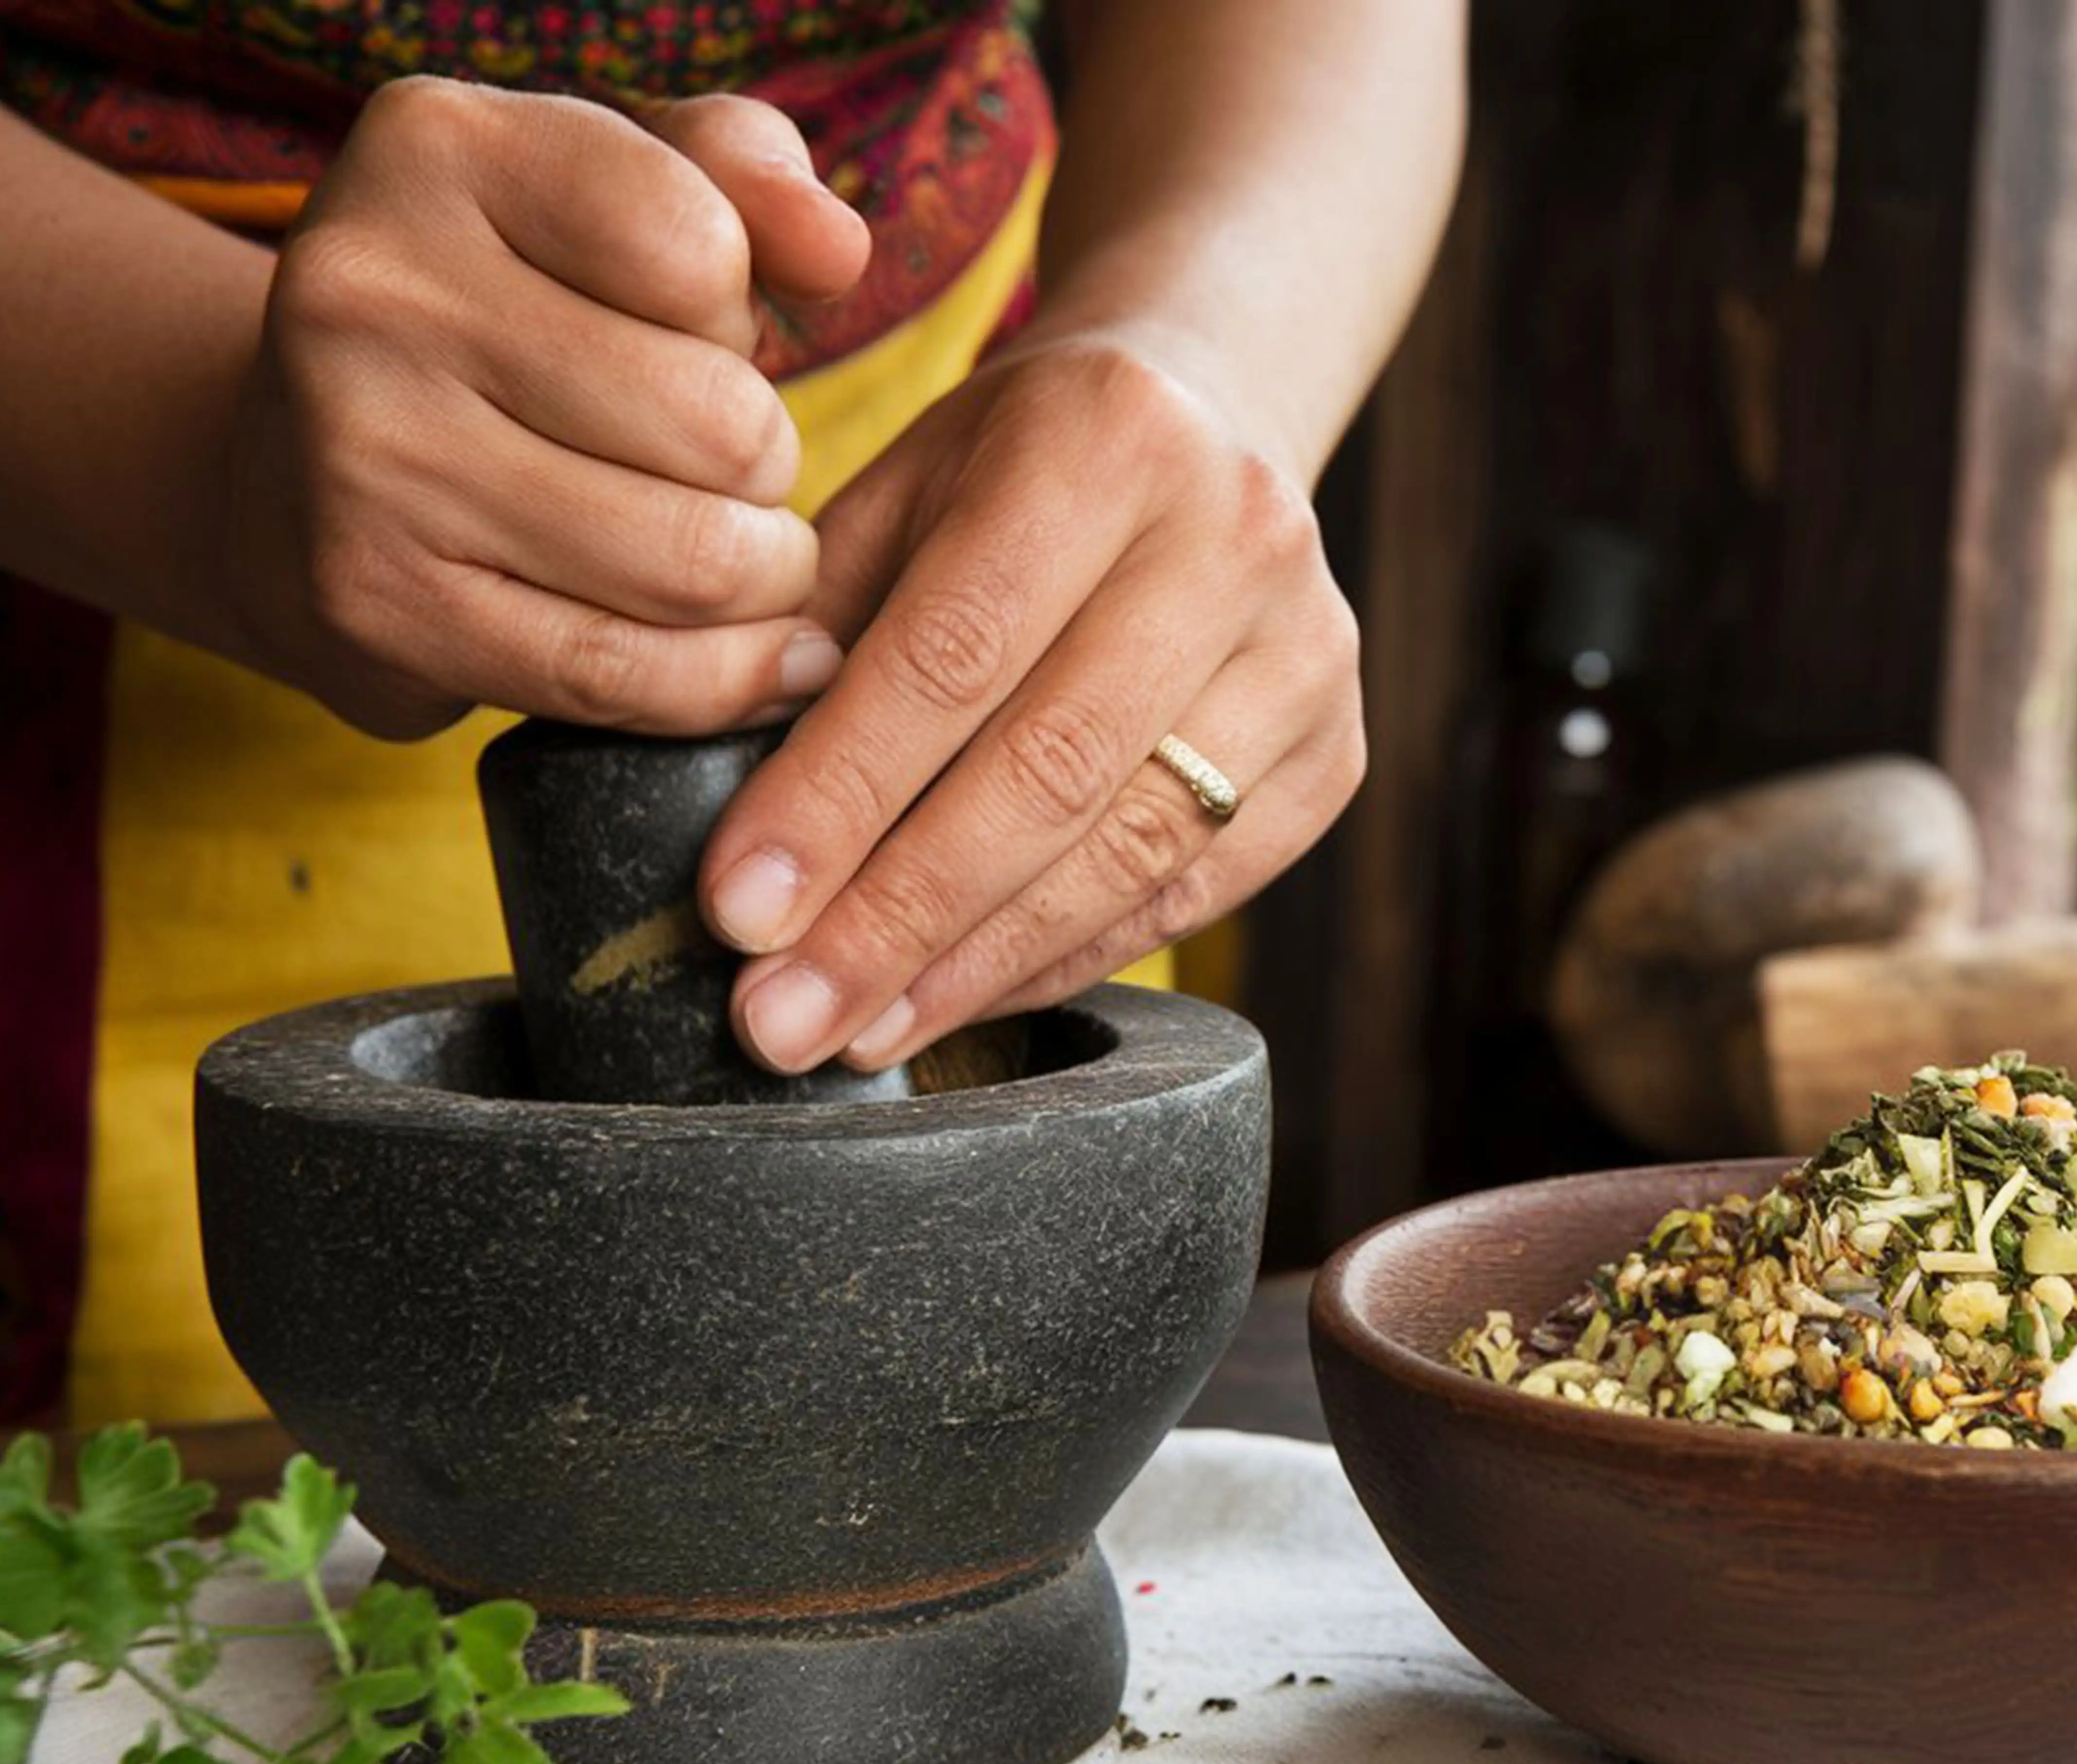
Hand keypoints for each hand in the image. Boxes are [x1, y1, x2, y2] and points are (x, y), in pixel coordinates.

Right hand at [214, 82, 871, 739]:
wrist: (297, 470)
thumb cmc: (515, 314)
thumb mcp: (618, 190)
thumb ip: (744, 171)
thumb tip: (838, 246)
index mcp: (439, 148)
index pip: (701, 251)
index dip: (740, 314)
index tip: (696, 335)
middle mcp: (371, 291)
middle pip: (721, 426)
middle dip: (767, 466)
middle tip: (727, 472)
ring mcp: (362, 457)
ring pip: (693, 564)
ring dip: (763, 579)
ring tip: (743, 557)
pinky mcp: (376, 607)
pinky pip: (625, 675)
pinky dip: (726, 680)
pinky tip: (759, 657)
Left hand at [694, 328, 1367, 1073]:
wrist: (1209, 418)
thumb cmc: (1017, 467)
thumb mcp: (903, 485)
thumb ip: (823, 625)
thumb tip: (751, 828)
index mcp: (1109, 437)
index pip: (955, 653)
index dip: (841, 796)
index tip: (739, 912)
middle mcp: (1237, 536)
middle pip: (1051, 769)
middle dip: (899, 914)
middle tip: (783, 1021)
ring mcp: (1308, 654)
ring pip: (1132, 850)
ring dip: (979, 962)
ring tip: (861, 1032)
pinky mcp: (1337, 752)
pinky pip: (1192, 891)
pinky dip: (1069, 955)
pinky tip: (965, 995)